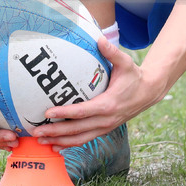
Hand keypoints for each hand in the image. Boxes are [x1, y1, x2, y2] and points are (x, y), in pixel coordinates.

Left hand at [33, 37, 163, 149]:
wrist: (148, 92)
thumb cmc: (134, 76)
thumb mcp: (125, 62)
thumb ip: (112, 52)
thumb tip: (99, 39)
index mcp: (108, 104)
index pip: (82, 112)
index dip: (64, 113)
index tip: (48, 112)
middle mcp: (106, 120)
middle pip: (77, 130)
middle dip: (56, 132)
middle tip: (36, 131)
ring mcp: (105, 127)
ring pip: (80, 139)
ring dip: (60, 141)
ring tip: (42, 141)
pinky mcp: (104, 129)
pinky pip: (85, 139)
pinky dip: (70, 144)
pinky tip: (57, 146)